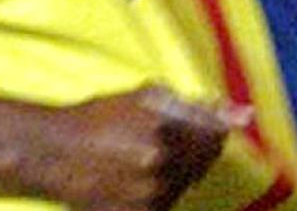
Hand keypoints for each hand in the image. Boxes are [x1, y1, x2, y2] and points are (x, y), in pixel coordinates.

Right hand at [27, 87, 245, 210]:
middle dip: (192, 150)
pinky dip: (158, 192)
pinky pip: (164, 204)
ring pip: (184, 185)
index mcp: (168, 132)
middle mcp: (161, 167)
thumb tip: (244, 115)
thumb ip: (198, 106)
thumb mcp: (149, 97)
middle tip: (162, 142)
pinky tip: (133, 179)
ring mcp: (149, 197)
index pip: (216, 136)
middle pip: (202, 162)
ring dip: (175, 172)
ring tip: (140, 159)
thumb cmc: (99, 117)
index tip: (203, 127)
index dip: (211, 130)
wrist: (52, 152)